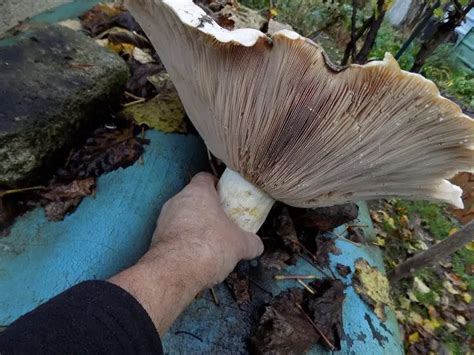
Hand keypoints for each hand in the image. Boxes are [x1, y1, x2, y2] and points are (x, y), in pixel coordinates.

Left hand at [110, 172, 263, 334]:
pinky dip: (183, 242)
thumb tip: (257, 245)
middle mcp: (177, 200)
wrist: (175, 271)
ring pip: (181, 217)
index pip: (205, 178)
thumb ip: (251, 242)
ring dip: (193, 227)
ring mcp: (163, 219)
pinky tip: (194, 257)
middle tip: (220, 223)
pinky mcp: (155, 238)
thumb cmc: (210, 246)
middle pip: (193, 198)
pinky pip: (173, 235)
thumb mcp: (240, 244)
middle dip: (206, 209)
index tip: (225, 196)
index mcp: (198, 192)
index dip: (216, 185)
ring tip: (208, 244)